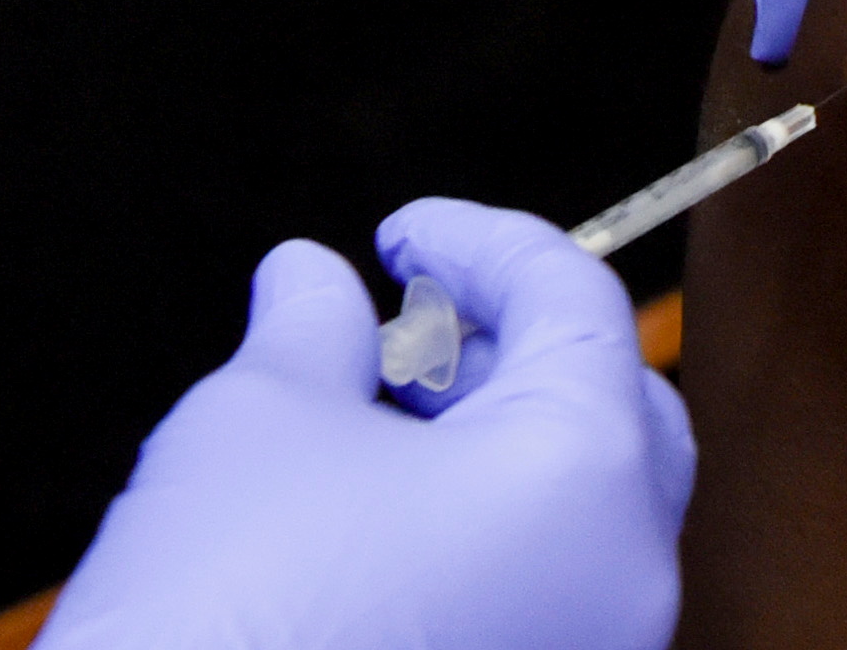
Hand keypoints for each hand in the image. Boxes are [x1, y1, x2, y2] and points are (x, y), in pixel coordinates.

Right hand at [40, 203, 690, 649]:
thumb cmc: (222, 616)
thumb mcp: (257, 422)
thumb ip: (313, 327)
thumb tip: (312, 276)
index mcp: (587, 476)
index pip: (575, 304)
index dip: (482, 244)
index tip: (404, 234)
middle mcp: (624, 576)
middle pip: (607, 408)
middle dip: (506, 347)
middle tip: (404, 325)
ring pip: (575, 513)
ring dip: (486, 443)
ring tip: (368, 421)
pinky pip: (542, 595)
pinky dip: (481, 536)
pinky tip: (375, 520)